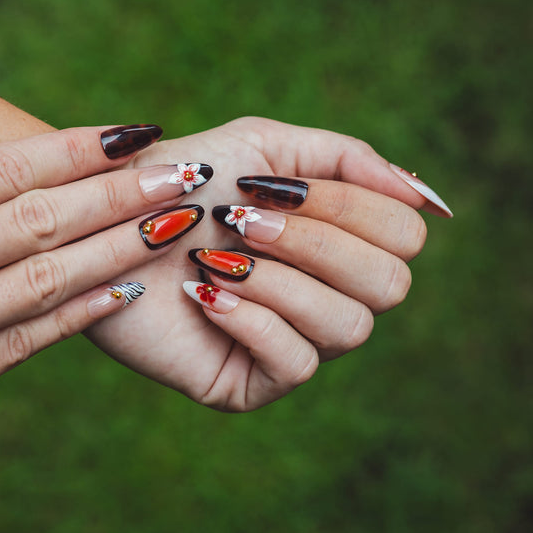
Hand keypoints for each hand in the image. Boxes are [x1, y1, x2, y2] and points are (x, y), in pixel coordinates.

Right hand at [0, 116, 201, 531]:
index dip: (70, 148)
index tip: (124, 132)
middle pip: (42, 219)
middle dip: (122, 192)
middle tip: (183, 171)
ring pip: (52, 279)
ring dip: (122, 247)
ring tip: (176, 223)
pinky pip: (29, 344)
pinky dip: (80, 314)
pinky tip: (123, 291)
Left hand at [88, 117, 447, 410]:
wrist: (102, 222)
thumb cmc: (180, 183)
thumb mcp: (265, 149)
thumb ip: (350, 161)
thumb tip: (430, 200)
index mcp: (339, 244)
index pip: (403, 236)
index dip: (350, 206)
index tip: (275, 188)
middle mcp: (327, 297)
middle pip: (390, 283)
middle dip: (317, 242)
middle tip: (244, 220)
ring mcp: (291, 344)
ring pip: (349, 326)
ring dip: (281, 277)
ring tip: (218, 252)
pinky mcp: (249, 383)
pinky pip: (295, 363)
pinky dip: (253, 317)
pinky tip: (203, 291)